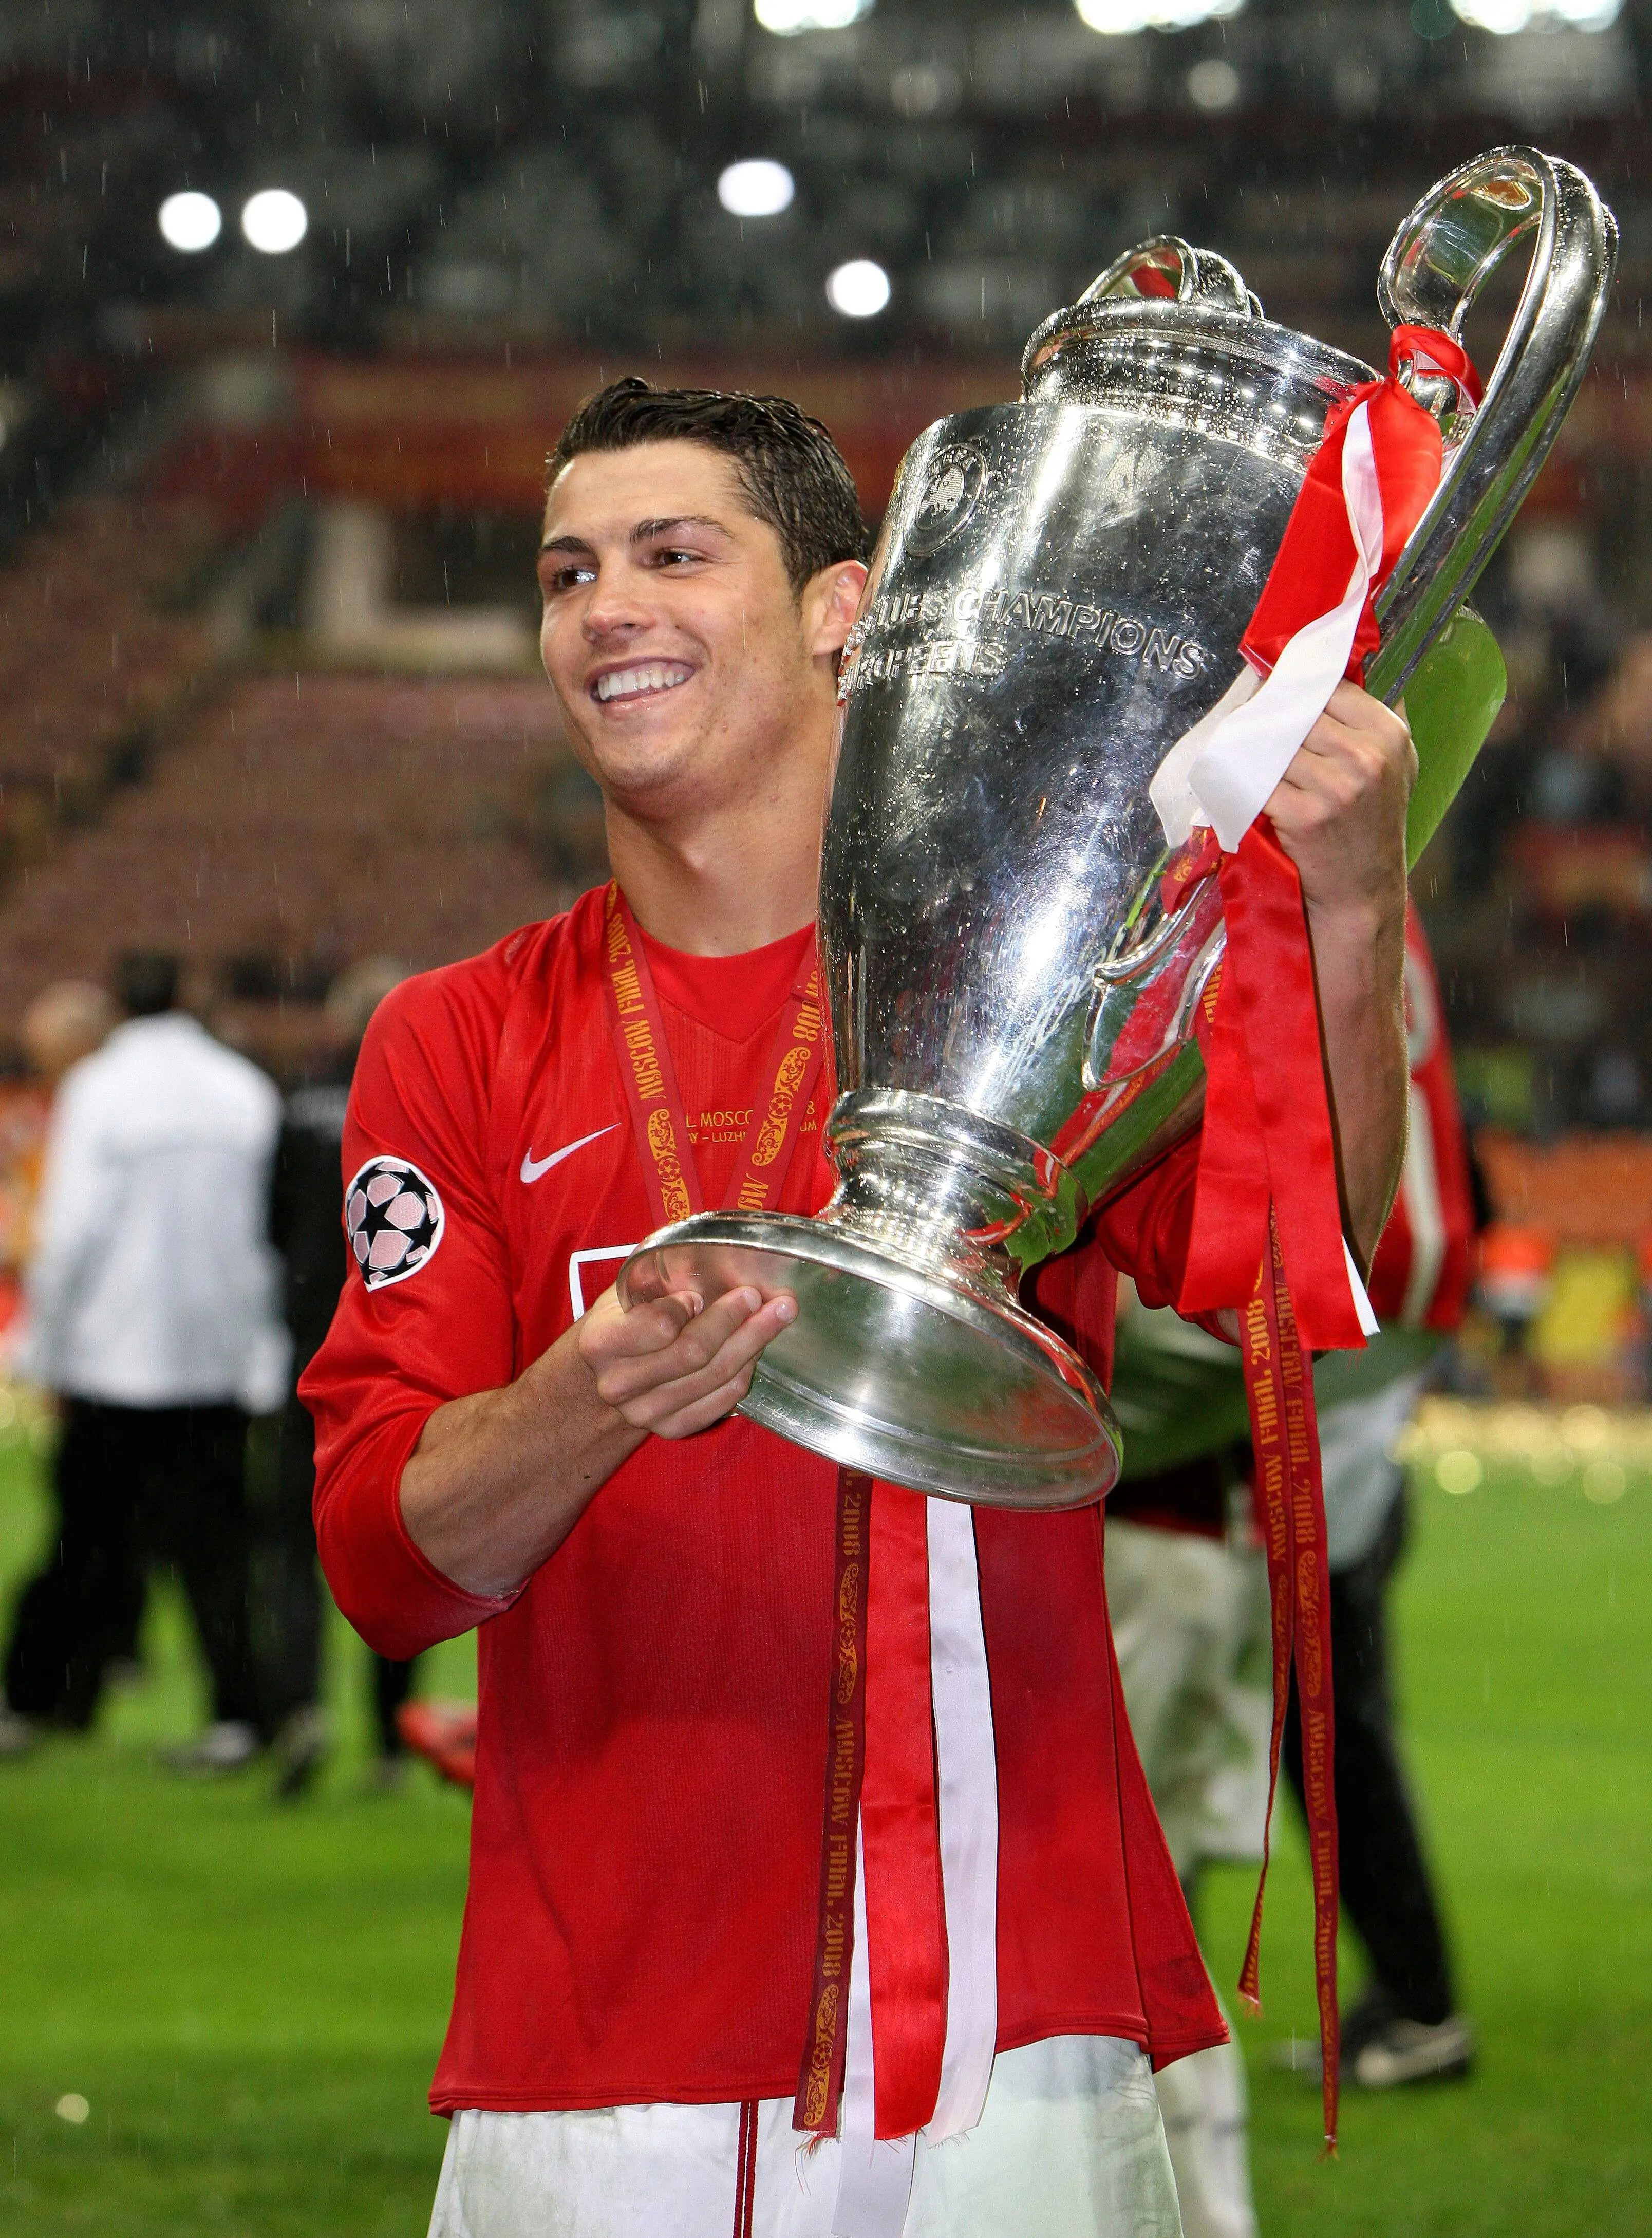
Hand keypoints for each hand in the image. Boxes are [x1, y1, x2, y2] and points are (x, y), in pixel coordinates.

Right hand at [576, 1282, 796, 1439]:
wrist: (609, 1373)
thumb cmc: (626, 1320)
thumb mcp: (630, 1291)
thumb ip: (661, 1278)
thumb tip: (717, 1256)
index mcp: (601, 1342)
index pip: (659, 1325)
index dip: (687, 1307)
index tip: (700, 1294)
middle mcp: (619, 1384)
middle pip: (694, 1352)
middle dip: (733, 1319)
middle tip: (759, 1296)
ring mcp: (644, 1413)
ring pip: (715, 1375)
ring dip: (752, 1342)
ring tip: (777, 1315)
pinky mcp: (672, 1428)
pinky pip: (723, 1400)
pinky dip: (745, 1371)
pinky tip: (757, 1348)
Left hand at [1264, 681, 1414, 927]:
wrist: (1362, 889)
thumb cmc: (1372, 825)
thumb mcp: (1395, 766)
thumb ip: (1369, 722)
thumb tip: (1328, 675)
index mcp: (1389, 735)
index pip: (1330, 689)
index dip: (1296, 691)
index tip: (1275, 695)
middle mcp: (1367, 757)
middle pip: (1297, 714)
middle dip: (1269, 718)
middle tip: (1249, 723)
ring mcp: (1336, 787)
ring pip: (1274, 746)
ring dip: (1252, 749)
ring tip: (1243, 753)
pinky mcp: (1305, 816)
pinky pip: (1259, 782)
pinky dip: (1244, 781)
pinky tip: (1240, 782)